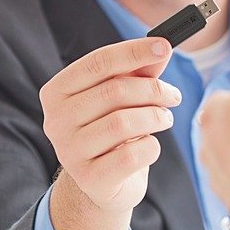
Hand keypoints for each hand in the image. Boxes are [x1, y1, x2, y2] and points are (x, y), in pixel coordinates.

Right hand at [40, 37, 178, 213]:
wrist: (101, 183)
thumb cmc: (112, 130)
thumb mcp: (123, 97)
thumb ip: (139, 71)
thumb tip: (162, 48)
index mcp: (57, 92)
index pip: (98, 62)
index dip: (134, 52)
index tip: (166, 46)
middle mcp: (55, 121)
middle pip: (115, 91)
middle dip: (153, 90)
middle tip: (173, 96)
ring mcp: (69, 152)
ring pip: (123, 123)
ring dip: (156, 117)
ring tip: (165, 118)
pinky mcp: (89, 179)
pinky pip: (132, 155)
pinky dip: (151, 147)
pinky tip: (150, 145)